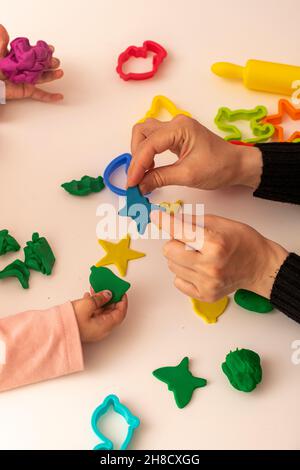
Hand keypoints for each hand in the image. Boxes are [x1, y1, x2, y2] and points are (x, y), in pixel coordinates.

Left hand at [0, 24, 63, 101]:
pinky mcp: (26, 90)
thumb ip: (1, 42)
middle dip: (49, 63)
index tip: (50, 48)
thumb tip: (2, 28)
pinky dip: (50, 96)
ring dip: (52, 75)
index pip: (33, 53)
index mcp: (18, 58)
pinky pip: (40, 95)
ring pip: (42, 78)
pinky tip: (59, 96)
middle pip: (40, 65)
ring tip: (60, 72)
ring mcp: (26, 80)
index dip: (42, 51)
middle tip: (55, 61)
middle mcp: (24, 69)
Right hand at [72, 290, 127, 342]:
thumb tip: (108, 294)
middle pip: (112, 312)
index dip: (122, 302)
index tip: (121, 292)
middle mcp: (101, 329)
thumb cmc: (70, 320)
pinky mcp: (85, 326)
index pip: (120, 313)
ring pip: (102, 312)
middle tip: (110, 288)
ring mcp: (93, 328)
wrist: (53, 330)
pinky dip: (94, 304)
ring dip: (101, 300)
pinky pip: (94, 314)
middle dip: (111, 299)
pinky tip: (88, 296)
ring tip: (97, 289)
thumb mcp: (87, 304)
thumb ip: (100, 298)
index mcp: (105, 326)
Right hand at [128, 115, 262, 192]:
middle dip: (136, 156)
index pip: (149, 144)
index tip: (132, 183)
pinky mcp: (175, 137)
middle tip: (136, 178)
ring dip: (140, 153)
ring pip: (145, 135)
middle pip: (142, 133)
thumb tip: (139, 186)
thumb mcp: (188, 176)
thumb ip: (160, 178)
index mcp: (181, 128)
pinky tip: (149, 169)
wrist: (237, 165)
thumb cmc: (219, 167)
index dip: (137, 164)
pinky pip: (154, 141)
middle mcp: (176, 123)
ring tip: (143, 174)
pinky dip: (147, 154)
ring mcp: (175, 129)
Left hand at [151, 210, 287, 301]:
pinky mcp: (205, 295)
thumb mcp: (221, 223)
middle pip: (169, 251)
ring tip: (197, 255)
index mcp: (214, 243)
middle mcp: (210, 265)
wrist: (260, 266)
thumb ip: (193, 221)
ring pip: (171, 266)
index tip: (156, 217)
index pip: (179, 231)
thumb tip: (171, 218)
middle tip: (188, 241)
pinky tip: (198, 268)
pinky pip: (178, 282)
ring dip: (179, 258)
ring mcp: (207, 283)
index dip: (165, 222)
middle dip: (175, 242)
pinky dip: (183, 273)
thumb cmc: (243, 242)